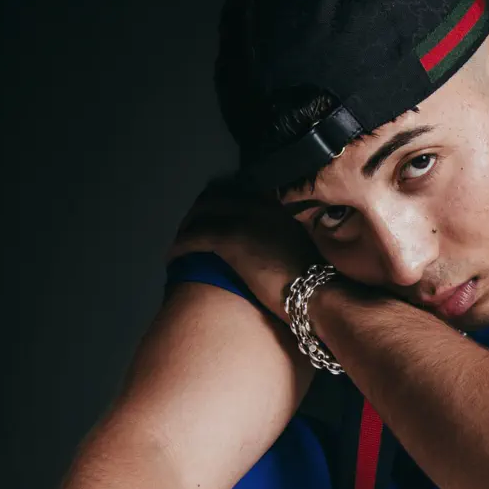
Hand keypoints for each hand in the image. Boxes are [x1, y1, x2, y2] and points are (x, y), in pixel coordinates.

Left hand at [169, 173, 320, 321]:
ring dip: (186, 228)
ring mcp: (245, 220)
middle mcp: (260, 206)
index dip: (218, 205)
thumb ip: (280, 241)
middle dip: (197, 213)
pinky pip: (195, 236)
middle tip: (186, 230)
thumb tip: (266, 251)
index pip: (238, 195)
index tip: (207, 217)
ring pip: (202, 214)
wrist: (316, 294)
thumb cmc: (312, 283)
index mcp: (277, 209)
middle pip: (216, 199)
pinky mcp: (231, 238)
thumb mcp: (297, 252)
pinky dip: (180, 246)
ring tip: (178, 244)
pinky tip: (172, 258)